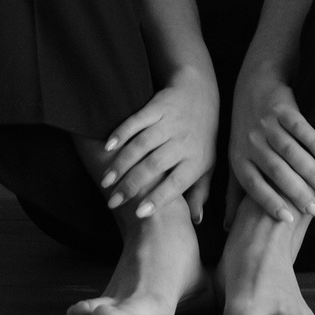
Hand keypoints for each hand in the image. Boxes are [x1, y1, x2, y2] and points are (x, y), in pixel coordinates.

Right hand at [99, 66, 218, 223]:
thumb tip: (195, 220)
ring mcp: (170, 123)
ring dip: (122, 163)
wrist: (200, 93)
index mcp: (196, 160)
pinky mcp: (157, 106)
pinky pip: (137, 120)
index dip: (159, 198)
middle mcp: (183, 142)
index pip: (177, 183)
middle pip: (155, 166)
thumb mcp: (208, 165)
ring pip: (143, 145)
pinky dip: (121, 133)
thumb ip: (200, 192)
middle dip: (133, 185)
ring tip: (106, 180)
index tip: (139, 212)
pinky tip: (107, 148)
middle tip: (113, 201)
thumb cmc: (202, 137)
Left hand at [229, 63, 314, 224]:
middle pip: (276, 171)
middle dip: (296, 193)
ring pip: (290, 152)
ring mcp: (265, 124)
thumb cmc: (245, 132)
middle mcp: (250, 142)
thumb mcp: (235, 160)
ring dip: (310, 172)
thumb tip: (226, 227)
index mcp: (239, 158)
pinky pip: (301, 129)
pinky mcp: (281, 107)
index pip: (254, 185)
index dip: (270, 202)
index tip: (289, 219)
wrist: (252, 85)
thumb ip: (232, 193)